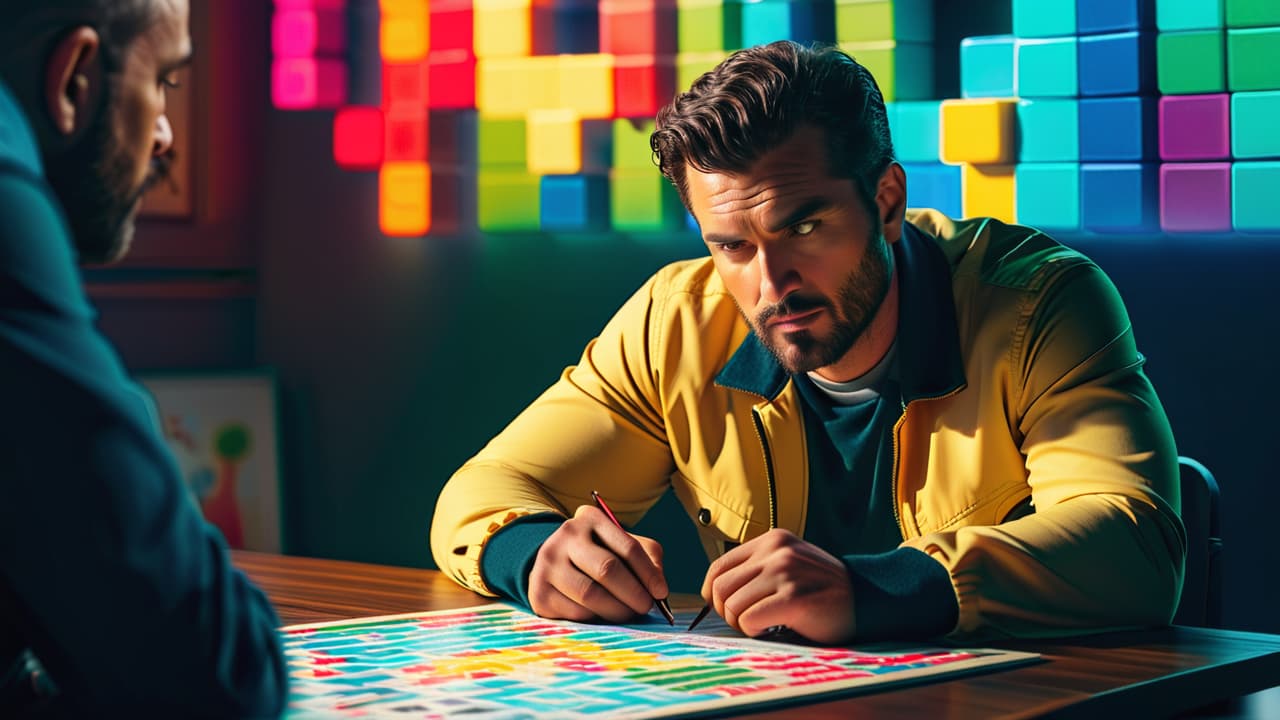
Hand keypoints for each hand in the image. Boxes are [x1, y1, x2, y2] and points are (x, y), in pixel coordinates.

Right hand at [528, 504, 668, 622]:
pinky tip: (602, 614)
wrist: (554, 564)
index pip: (628, 547)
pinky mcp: (539, 592)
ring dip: (617, 610)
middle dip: (634, 593)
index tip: (661, 592)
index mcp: (591, 518)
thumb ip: (648, 560)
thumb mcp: (624, 546)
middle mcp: (566, 536)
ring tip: (628, 613)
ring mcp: (548, 563)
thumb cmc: (599, 554)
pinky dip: (595, 618)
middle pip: (607, 569)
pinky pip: (576, 613)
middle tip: (645, 607)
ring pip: (590, 594)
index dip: (648, 573)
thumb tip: (658, 589)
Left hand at [701, 528, 855, 643]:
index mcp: (772, 540)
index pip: (719, 567)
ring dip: (742, 624)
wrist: (867, 600)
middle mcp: (776, 551)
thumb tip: (715, 595)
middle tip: (748, 623)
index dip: (714, 594)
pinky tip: (774, 629)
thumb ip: (759, 570)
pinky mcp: (793, 598)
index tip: (727, 608)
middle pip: (721, 589)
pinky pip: (749, 620)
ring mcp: (785, 573)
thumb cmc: (822, 590)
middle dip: (727, 613)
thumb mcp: (790, 565)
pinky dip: (755, 632)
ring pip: (732, 606)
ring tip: (765, 626)